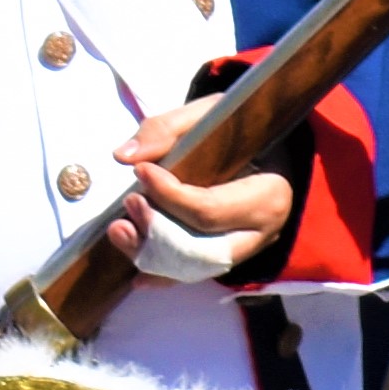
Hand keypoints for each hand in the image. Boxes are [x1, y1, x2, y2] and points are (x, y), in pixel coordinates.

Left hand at [99, 114, 295, 279]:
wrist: (267, 145)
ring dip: (152, 256)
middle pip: (200, 250)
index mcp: (268, 195)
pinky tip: (138, 275)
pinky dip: (164, 275)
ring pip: (194, 267)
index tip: (140, 170)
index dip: (169, 196)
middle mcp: (260, 233)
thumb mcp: (209, 114)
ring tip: (120, 230)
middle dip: (157, 234)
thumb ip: (167, 130)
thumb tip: (125, 157)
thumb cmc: (240, 129)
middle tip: (129, 203)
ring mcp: (244, 248)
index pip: (210, 210)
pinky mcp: (229, 255)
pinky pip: (194, 274)